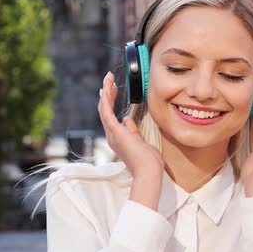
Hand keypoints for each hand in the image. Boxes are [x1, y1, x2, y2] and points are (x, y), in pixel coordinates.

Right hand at [97, 71, 163, 208]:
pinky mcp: (115, 131)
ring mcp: (112, 134)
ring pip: (104, 109)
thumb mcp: (141, 143)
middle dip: (107, 95)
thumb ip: (133, 132)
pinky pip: (107, 111)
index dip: (111, 103)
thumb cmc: (148, 162)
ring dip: (105, 92)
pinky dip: (106, 98)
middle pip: (105, 111)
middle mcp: (112, 136)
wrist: (148, 172)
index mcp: (119, 139)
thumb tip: (127, 120)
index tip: (112, 91)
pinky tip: (107, 87)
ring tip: (108, 79)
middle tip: (108, 81)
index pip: (111, 117)